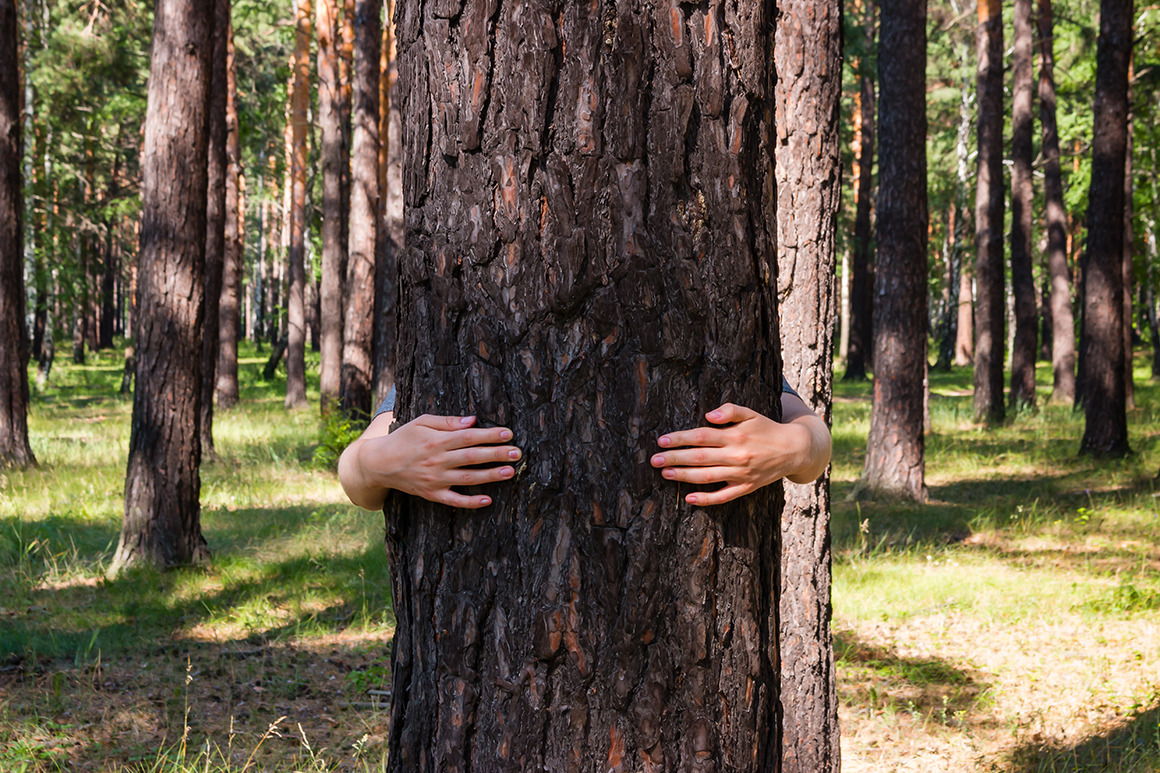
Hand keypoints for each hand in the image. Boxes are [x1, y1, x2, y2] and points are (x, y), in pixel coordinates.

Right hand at [339, 413, 521, 509]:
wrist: (379, 464)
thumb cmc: (403, 438)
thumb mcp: (421, 422)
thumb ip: (448, 422)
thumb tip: (473, 420)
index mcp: (436, 440)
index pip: (469, 437)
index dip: (490, 435)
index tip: (509, 433)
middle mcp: (437, 461)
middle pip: (473, 457)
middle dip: (497, 454)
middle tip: (517, 453)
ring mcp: (435, 480)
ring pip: (468, 478)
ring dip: (491, 476)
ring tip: (511, 472)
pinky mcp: (432, 495)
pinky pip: (454, 501)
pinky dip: (471, 502)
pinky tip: (488, 500)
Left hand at [651, 398, 829, 505]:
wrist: (794, 450)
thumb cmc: (766, 428)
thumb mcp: (751, 413)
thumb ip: (730, 410)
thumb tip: (708, 415)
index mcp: (735, 436)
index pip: (701, 437)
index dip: (680, 439)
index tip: (661, 441)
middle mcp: (736, 456)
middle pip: (700, 457)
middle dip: (675, 459)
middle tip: (654, 460)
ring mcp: (741, 474)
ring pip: (707, 477)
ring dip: (684, 477)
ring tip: (665, 474)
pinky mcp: (746, 488)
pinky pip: (723, 497)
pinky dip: (706, 499)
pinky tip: (689, 498)